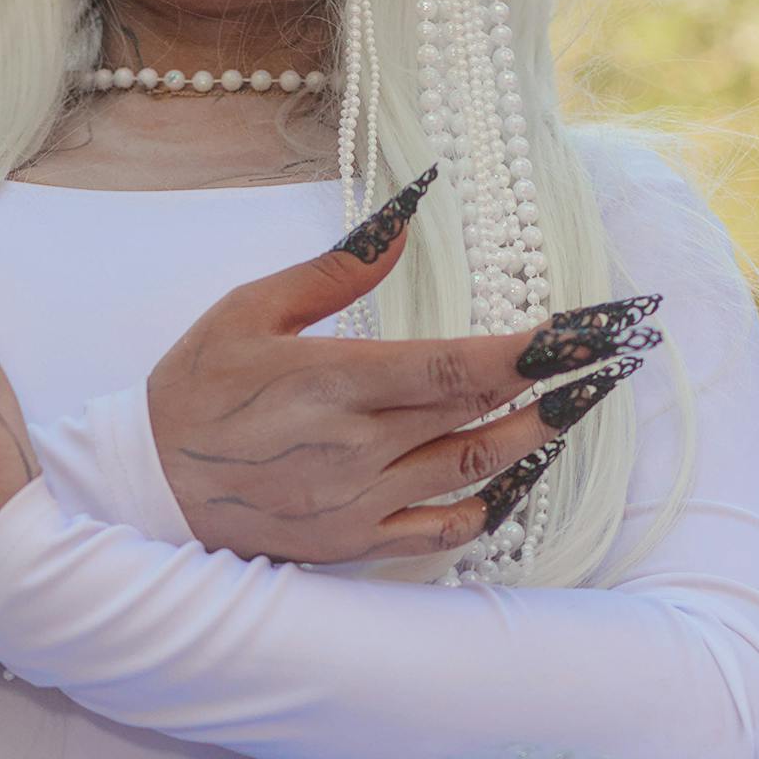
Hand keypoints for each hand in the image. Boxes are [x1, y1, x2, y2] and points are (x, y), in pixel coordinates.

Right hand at [144, 170, 660, 565]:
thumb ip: (335, 267)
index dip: (532, 352)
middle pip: (485, 414)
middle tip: (614, 357)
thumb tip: (404, 217)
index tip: (584, 331)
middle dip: (558, 383)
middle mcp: (360, 448)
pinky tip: (516, 474)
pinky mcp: (356, 542)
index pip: (458, 366)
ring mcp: (363, 502)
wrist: (143, 490)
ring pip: (477, 469)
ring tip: (579, 403)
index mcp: (335, 381)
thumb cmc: (192, 389)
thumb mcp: (248, 308)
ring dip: (537, 436)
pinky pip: (445, 530)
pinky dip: (490, 502)